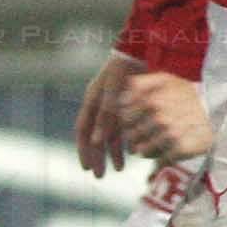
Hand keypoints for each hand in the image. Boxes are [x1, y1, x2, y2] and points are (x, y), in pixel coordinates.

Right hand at [74, 52, 136, 176]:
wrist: (144, 50)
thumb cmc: (126, 68)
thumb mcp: (114, 91)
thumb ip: (105, 115)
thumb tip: (95, 142)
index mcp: (92, 100)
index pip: (82, 130)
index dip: (83, 149)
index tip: (86, 167)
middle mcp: (101, 105)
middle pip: (94, 136)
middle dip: (97, 156)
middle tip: (99, 176)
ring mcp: (116, 106)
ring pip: (110, 135)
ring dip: (113, 152)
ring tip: (118, 169)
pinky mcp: (130, 106)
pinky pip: (125, 128)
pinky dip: (128, 141)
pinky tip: (132, 154)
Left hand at [113, 70, 213, 162]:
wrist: (220, 110)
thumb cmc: (191, 94)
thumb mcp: (167, 79)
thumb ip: (141, 84)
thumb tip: (121, 98)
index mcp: (150, 99)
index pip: (123, 117)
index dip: (128, 121)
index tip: (136, 122)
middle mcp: (157, 116)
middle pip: (130, 136)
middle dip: (135, 138)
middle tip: (148, 136)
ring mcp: (168, 134)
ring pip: (142, 151)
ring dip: (147, 150)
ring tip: (159, 143)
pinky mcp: (179, 150)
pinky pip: (159, 161)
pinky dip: (161, 159)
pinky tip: (169, 150)